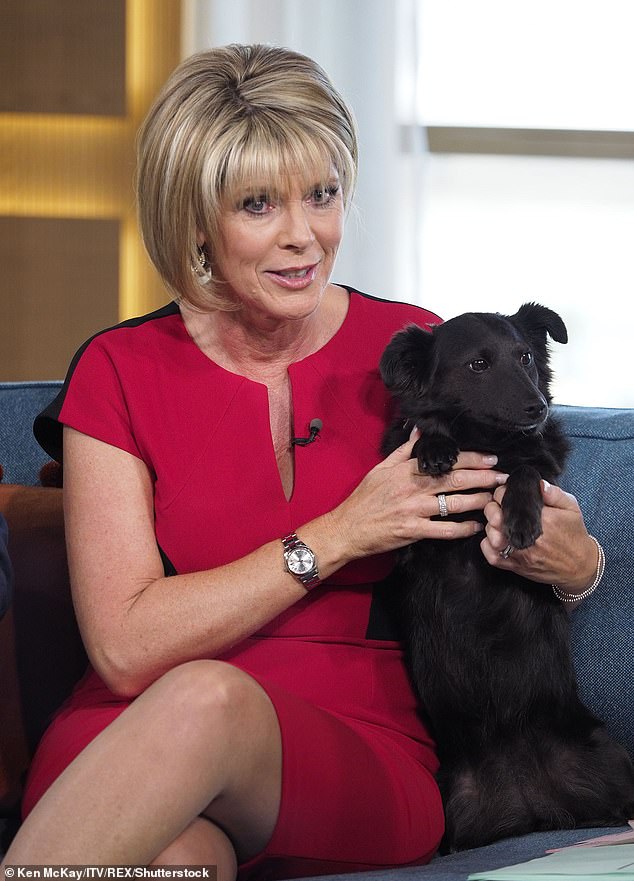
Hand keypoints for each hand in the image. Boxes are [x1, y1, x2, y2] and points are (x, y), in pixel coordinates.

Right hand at [328, 430, 506, 562]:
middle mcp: (412, 488)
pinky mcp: (412, 531)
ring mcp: (413, 510)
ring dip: (477, 501)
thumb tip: (418, 429)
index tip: (490, 459)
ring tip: (495, 500)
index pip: (445, 461)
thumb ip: (403, 450)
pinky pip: (443, 530)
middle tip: (503, 477)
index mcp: (406, 470)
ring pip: (453, 504)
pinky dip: (461, 529)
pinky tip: (475, 527)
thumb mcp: (380, 469)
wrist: (347, 528)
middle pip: (454, 480)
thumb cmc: (364, 499)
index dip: (471, 459)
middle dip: (482, 478)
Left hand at [481, 480, 596, 592]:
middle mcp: (527, 536)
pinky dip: (488, 544)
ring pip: (489, 532)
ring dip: (491, 525)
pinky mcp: (513, 565)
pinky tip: (498, 538)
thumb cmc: (574, 535)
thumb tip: (538, 483)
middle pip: (493, 514)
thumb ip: (554, 493)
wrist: (578, 567)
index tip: (506, 493)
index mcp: (540, 518)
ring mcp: (518, 552)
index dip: (502, 493)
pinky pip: (488, 553)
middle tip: (501, 507)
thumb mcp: (571, 508)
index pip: (507, 498)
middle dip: (493, 507)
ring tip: (501, 522)